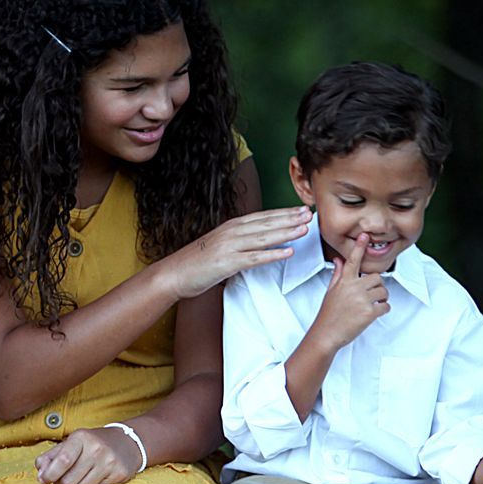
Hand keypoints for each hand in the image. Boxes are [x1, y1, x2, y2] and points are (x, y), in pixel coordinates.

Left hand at [34, 425, 142, 483]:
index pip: (63, 460)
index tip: (43, 480)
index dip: (50, 474)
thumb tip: (40, 473)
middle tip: (60, 483)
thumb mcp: (71, 443)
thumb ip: (50, 457)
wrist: (126, 442)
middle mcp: (96, 449)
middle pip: (69, 481)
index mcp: (81, 438)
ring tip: (76, 482)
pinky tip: (92, 480)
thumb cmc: (92, 444)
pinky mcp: (119, 474)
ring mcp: (109, 462)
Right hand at [160, 206, 310, 299]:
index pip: (262, 217)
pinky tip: (287, 252)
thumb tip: (256, 243)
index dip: (283, 213)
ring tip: (305, 229)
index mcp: (231, 227)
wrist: (172, 274)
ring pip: (263, 237)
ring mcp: (229, 247)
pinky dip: (272, 255)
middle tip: (310, 214)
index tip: (301, 210)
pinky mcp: (226, 263)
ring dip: (286, 232)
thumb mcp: (219, 246)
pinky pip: (254, 258)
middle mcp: (231, 232)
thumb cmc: (195, 264)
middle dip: (290, 218)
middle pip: (266, 223)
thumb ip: (238, 243)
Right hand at [311, 235, 389, 346]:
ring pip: (384, 291)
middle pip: (377, 277)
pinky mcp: (369, 312)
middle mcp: (353, 288)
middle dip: (377, 286)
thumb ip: (338, 274)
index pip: (352, 260)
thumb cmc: (328, 314)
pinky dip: (383, 309)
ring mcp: (362, 300)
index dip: (359, 247)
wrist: (326, 334)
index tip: (365, 236)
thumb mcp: (331, 291)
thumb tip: (339, 261)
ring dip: (382, 297)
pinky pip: (386, 306)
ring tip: (372, 304)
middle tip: (372, 294)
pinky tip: (374, 313)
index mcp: (344, 281)